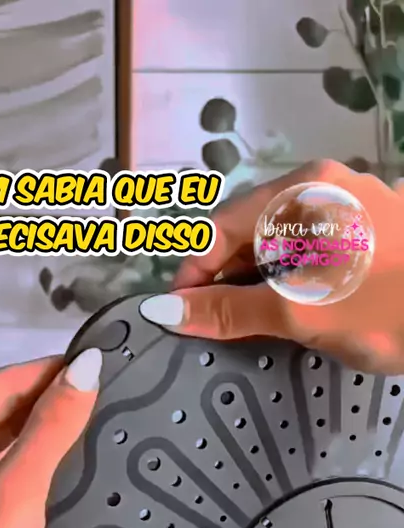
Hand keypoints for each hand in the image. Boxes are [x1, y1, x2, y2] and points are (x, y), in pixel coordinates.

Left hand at [0, 347, 101, 527]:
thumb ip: (52, 430)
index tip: (98, 365)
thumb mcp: (16, 494)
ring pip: (0, 442)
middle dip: (47, 404)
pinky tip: (63, 468)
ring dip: (40, 436)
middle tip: (106, 398)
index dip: (48, 372)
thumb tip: (86, 368)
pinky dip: (29, 467)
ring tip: (93, 427)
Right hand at [140, 160, 403, 373]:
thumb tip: (161, 310)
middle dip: (225, 280)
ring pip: (283, 243)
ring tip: (256, 324)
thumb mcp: (299, 313)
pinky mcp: (373, 231)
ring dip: (258, 283)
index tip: (179, 317)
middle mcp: (325, 185)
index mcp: (301, 190)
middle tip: (217, 327)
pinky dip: (292, 280)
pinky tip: (298, 310)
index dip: (192, 275)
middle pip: (250, 231)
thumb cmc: (384, 309)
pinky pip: (313, 250)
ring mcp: (352, 206)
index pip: (220, 227)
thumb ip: (229, 310)